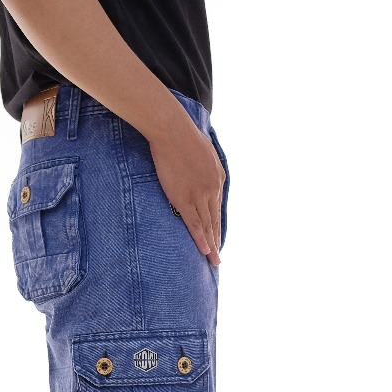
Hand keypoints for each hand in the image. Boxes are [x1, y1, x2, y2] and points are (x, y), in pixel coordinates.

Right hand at [148, 108, 225, 264]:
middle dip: (217, 240)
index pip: (217, 207)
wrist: (173, 131)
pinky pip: (194, 224)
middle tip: (218, 258)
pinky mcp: (185, 199)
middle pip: (215, 220)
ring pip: (207, 225)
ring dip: (211, 244)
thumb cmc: (183, 134)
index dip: (216, 224)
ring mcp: (200, 195)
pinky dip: (200, 238)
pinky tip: (205, 251)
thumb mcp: (204, 149)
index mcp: (218, 177)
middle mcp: (213, 189)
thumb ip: (204, 165)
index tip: (216, 237)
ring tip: (214, 260)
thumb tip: (200, 168)